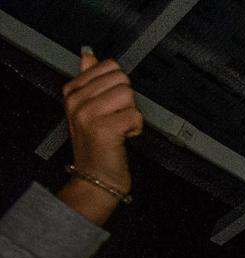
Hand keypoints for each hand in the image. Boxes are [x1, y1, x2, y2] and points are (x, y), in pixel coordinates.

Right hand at [64, 52, 141, 194]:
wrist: (94, 178)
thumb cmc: (96, 145)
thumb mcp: (87, 108)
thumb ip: (89, 78)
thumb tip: (89, 54)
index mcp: (72, 91)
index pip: (107, 66)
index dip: (117, 87)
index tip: (109, 105)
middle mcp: (77, 100)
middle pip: (121, 79)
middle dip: (126, 100)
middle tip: (116, 118)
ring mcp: (88, 114)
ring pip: (128, 95)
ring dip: (131, 114)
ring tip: (119, 128)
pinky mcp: (105, 128)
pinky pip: (135, 115)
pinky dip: (136, 128)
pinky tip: (124, 137)